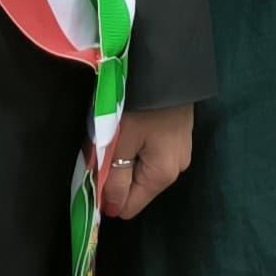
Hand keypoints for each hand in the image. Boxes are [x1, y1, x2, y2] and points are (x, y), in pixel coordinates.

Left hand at [97, 100, 194, 219]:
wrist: (169, 66)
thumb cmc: (139, 105)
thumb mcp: (119, 143)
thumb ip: (113, 180)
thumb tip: (112, 209)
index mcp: (162, 176)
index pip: (128, 207)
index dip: (106, 195)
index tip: (95, 170)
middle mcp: (176, 170)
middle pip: (136, 189)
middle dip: (115, 173)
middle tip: (104, 145)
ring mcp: (180, 152)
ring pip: (142, 170)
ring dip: (125, 157)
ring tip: (117, 133)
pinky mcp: (179, 137)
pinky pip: (152, 154)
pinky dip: (137, 146)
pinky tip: (132, 126)